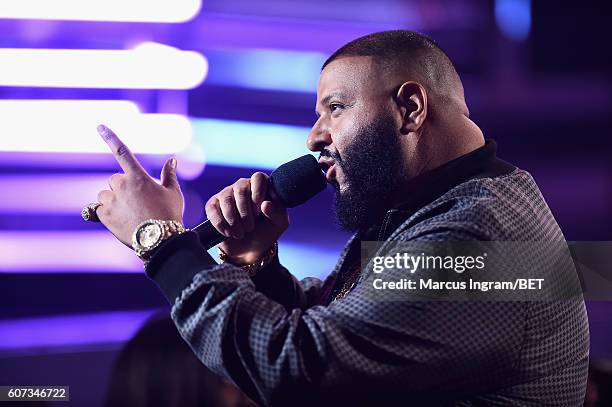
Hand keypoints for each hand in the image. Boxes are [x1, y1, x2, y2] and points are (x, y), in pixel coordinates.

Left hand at [94, 125, 183, 246]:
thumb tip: (172, 160)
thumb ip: (170, 175)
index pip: (121, 151)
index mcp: (138, 176)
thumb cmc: (169, 214)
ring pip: (105, 195)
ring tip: (129, 214)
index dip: (110, 137)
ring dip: (113, 201)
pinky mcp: (103, 215)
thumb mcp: (173, 193)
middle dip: (122, 188)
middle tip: (137, 203)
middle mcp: (122, 185)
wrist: (159, 240)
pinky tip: (120, 221)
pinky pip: (98, 209)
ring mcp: (111, 200)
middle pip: (115, 180)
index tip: (99, 126)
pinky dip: (106, 213)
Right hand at [205, 173, 288, 264]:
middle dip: (245, 212)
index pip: (258, 177)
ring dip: (233, 220)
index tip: (259, 210)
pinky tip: (229, 233)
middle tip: (250, 228)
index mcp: (261, 187)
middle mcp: (243, 186)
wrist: (249, 249)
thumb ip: (277, 213)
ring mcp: (226, 194)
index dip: (258, 191)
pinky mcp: (213, 205)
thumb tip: (265, 204)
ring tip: (240, 234)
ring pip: (226, 199)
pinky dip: (220, 223)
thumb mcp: (279, 224)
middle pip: (241, 188)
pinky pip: (212, 208)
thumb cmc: (266, 232)